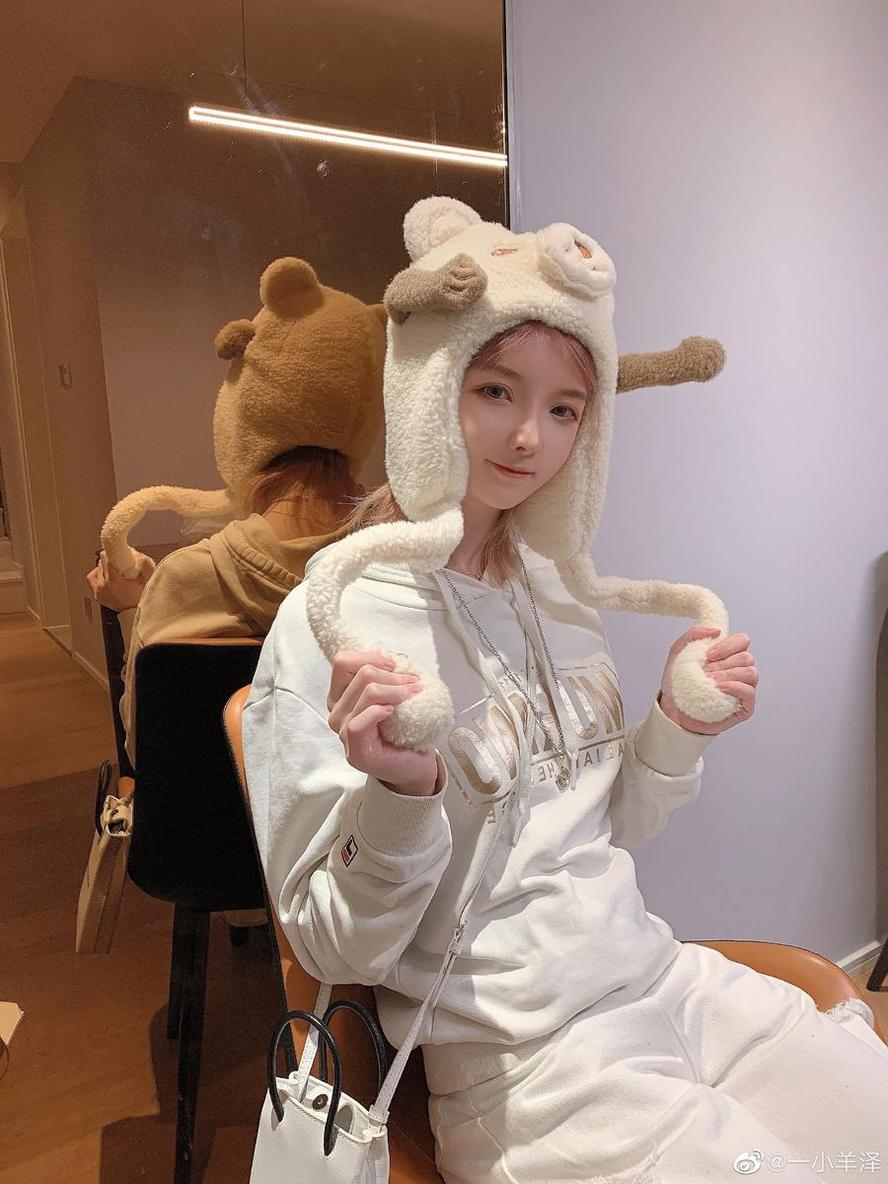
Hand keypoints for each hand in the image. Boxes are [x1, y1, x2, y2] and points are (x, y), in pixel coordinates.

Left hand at [86, 549, 154, 611]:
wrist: (136, 614)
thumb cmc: (142, 599)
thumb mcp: (148, 579)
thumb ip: (145, 564)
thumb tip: (137, 553)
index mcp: (114, 579)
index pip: (106, 556)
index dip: (113, 552)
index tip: (118, 551)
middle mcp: (103, 585)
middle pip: (101, 562)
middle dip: (111, 560)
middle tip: (120, 562)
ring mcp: (99, 591)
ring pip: (96, 570)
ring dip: (104, 568)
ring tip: (114, 571)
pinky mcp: (97, 595)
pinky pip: (92, 579)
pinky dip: (98, 575)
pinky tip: (106, 577)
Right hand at [326, 650, 439, 795]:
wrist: (414, 764)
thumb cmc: (404, 728)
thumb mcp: (391, 694)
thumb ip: (384, 676)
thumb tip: (389, 657)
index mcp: (341, 695)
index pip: (342, 662)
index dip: (369, 656)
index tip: (394, 664)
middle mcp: (337, 712)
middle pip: (360, 674)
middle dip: (393, 675)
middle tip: (413, 684)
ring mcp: (343, 734)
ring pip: (366, 694)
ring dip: (396, 690)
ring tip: (413, 694)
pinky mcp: (354, 751)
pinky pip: (359, 722)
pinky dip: (380, 711)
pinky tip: (395, 712)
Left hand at [658, 626, 757, 735]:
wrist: (672, 710)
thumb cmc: (678, 683)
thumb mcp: (679, 653)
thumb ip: (693, 635)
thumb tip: (716, 630)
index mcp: (729, 656)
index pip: (742, 641)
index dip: (728, 645)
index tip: (708, 655)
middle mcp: (740, 670)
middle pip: (747, 657)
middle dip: (723, 664)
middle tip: (705, 673)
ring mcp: (744, 688)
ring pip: (751, 673)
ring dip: (728, 675)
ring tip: (709, 682)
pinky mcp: (745, 706)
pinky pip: (749, 692)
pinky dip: (735, 687)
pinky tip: (719, 688)